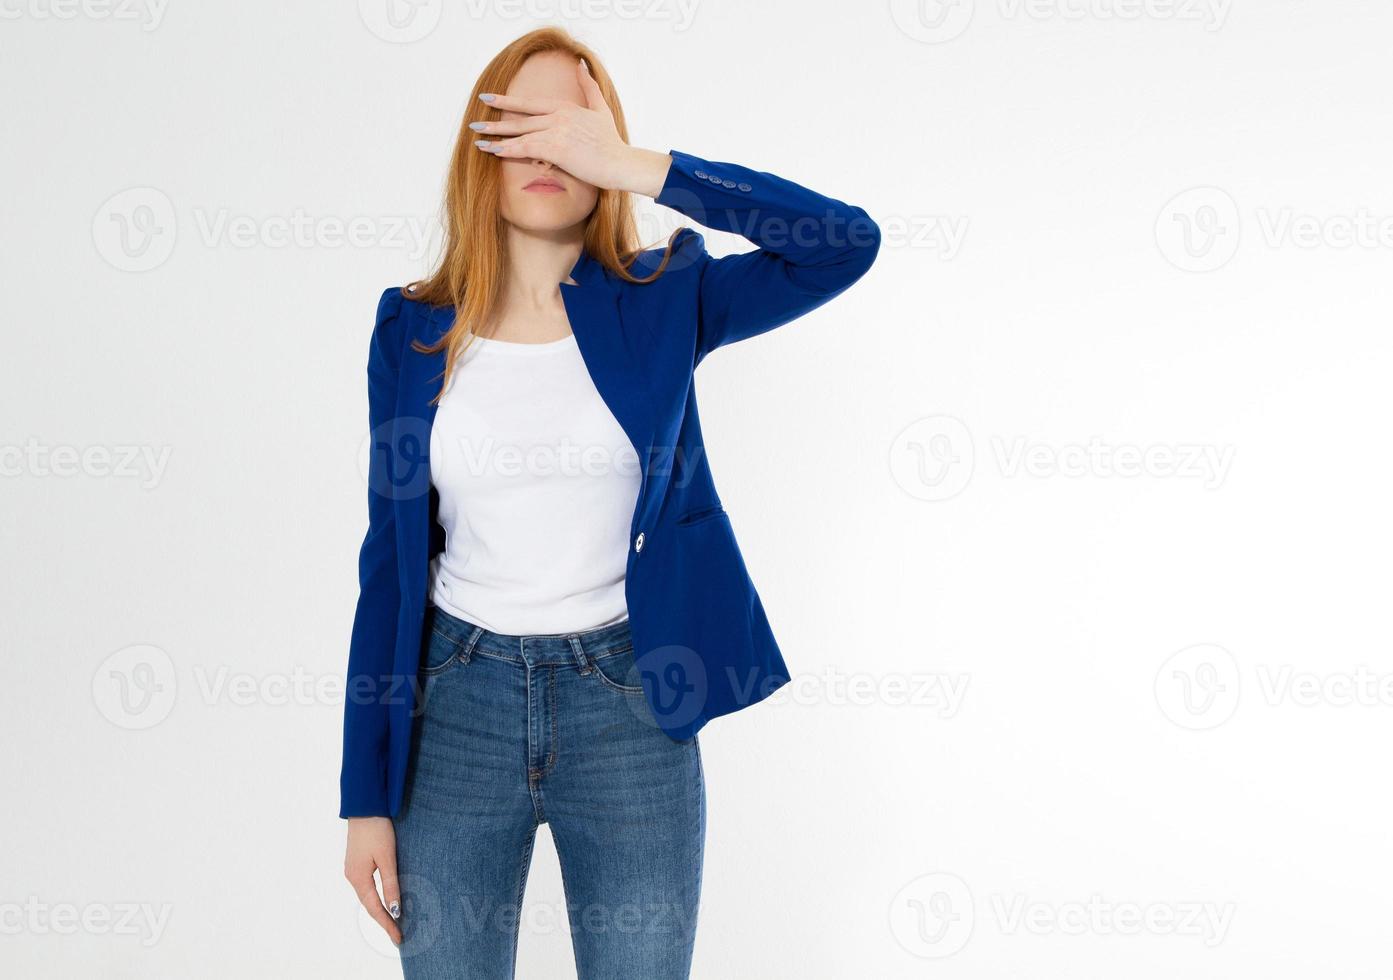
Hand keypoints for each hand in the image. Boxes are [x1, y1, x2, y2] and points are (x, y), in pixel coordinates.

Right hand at [345, 816, 401, 944]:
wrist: (365, 807)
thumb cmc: (377, 830)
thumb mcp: (387, 857)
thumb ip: (391, 883)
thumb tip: (395, 909)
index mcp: (359, 878)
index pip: (375, 909)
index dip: (387, 924)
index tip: (398, 938)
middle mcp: (352, 877)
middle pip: (369, 905)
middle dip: (384, 920)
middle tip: (398, 934)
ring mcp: (353, 869)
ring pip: (368, 896)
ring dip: (380, 909)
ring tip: (393, 921)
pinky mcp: (357, 862)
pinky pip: (367, 885)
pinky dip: (377, 896)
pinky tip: (384, 899)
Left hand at [471, 59, 670, 196]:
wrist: (621, 163)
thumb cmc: (611, 142)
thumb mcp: (601, 109)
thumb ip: (589, 87)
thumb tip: (581, 65)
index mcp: (565, 108)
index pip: (530, 104)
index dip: (508, 102)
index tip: (489, 99)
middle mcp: (558, 116)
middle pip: (521, 118)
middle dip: (496, 120)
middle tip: (475, 121)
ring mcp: (556, 131)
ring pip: (520, 133)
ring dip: (496, 138)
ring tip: (478, 140)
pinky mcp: (556, 149)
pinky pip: (526, 148)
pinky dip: (508, 149)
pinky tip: (493, 151)